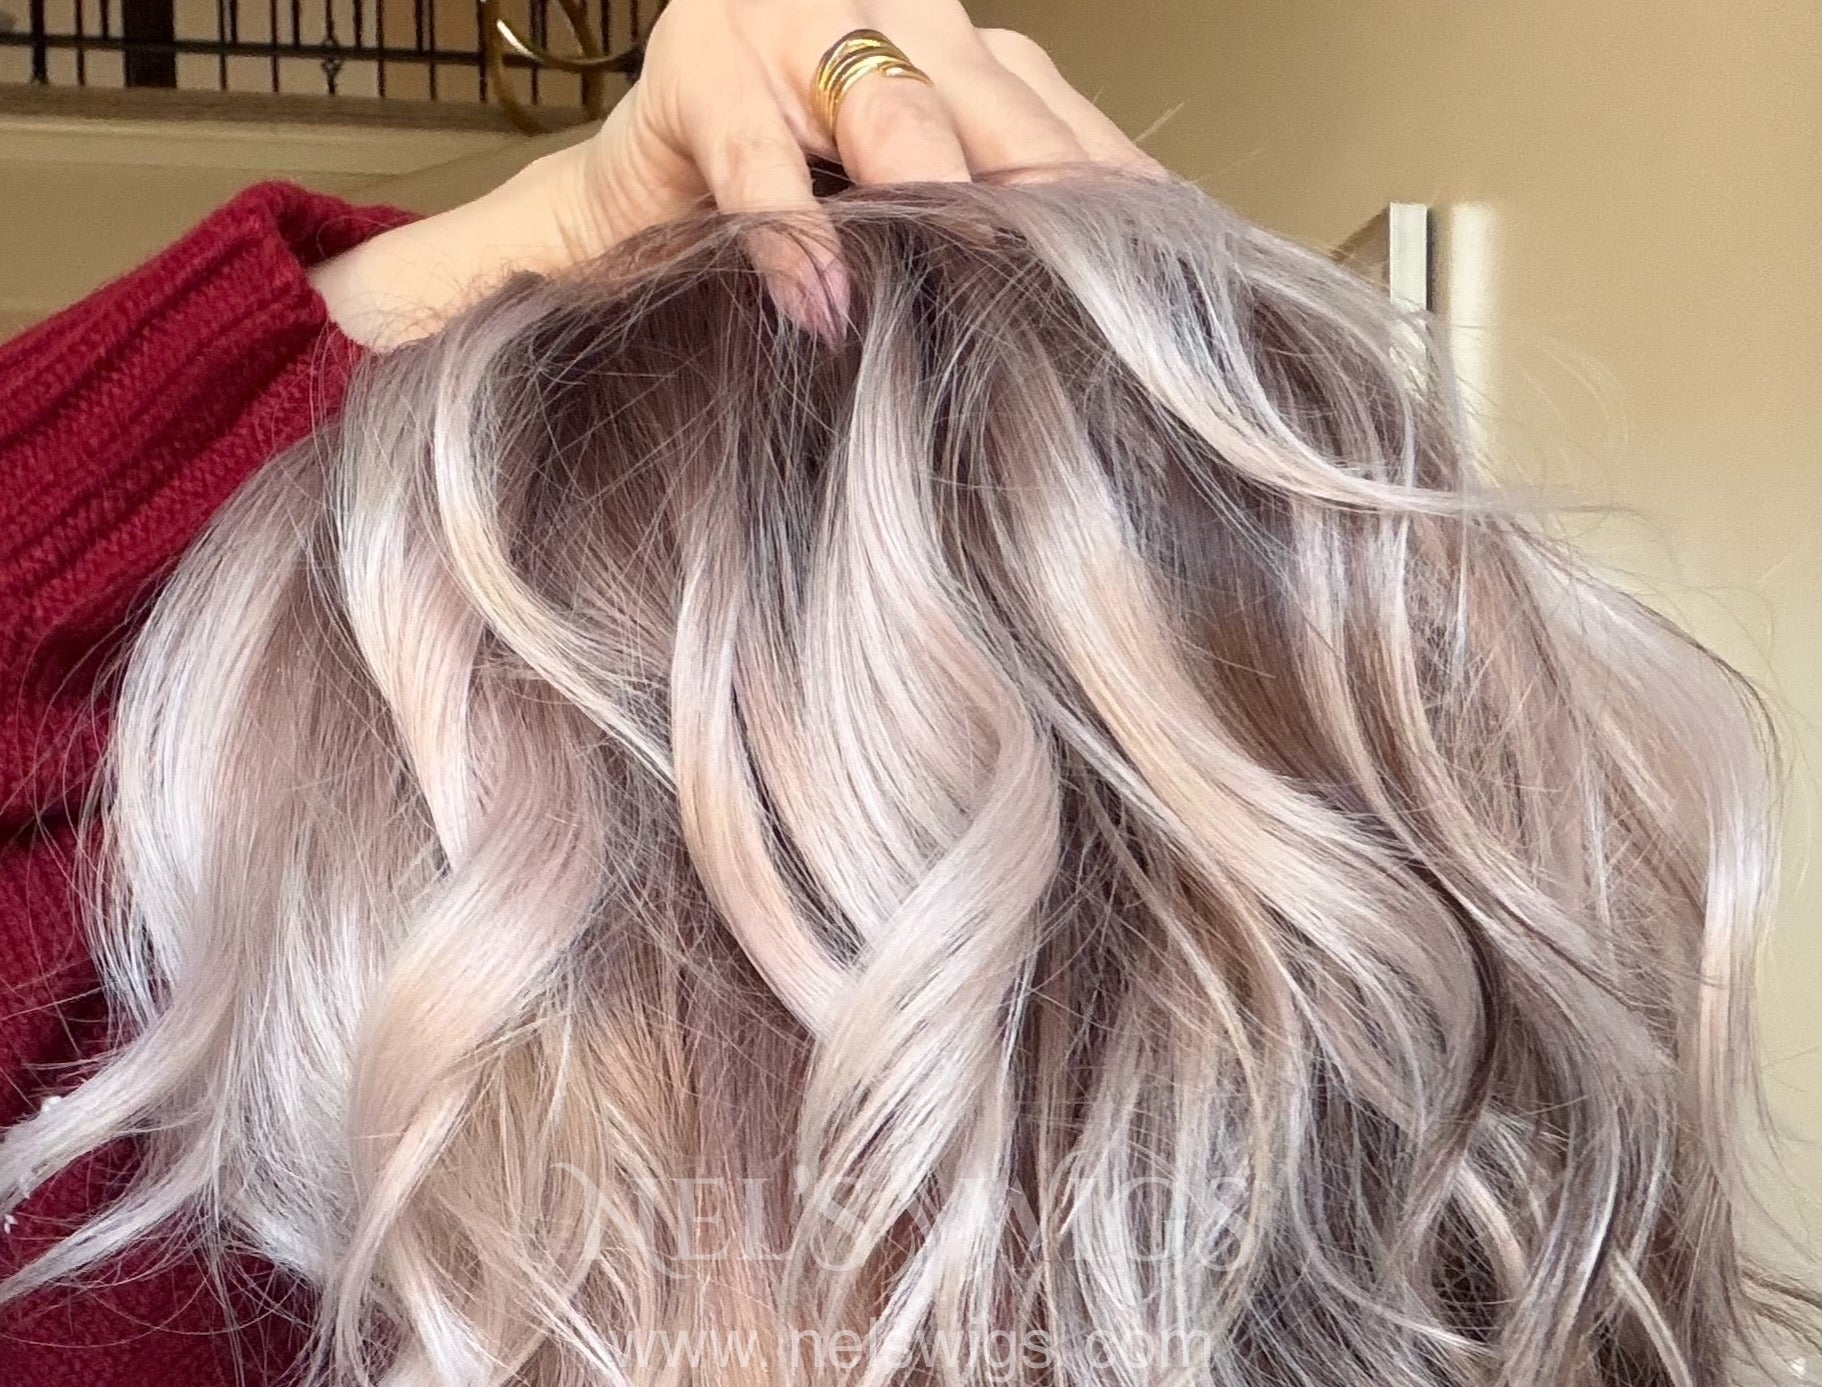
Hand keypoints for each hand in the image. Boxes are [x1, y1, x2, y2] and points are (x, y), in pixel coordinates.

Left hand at [309, 0, 1157, 347]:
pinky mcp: (979, 48)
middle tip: (981, 264)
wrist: (704, 126)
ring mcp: (905, 23)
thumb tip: (352, 316)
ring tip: (1107, 262)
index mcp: (698, 64)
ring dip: (1046, 176)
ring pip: (987, 86)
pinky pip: (1053, 94)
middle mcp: (809, 19)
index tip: (816, 314)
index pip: (746, 148)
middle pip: (886, 99)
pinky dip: (1103, 167)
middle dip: (935, 181)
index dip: (781, 229)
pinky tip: (1159, 237)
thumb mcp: (553, 227)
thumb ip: (471, 268)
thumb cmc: (646, 200)